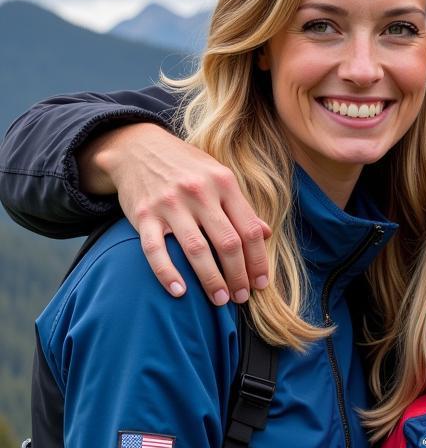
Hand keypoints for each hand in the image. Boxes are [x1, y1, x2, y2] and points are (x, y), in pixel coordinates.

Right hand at [81, 123, 269, 303]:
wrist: (137, 147)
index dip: (258, 261)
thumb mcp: (219, 177)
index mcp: (224, 183)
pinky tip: (180, 293)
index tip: (261, 283)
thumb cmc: (186, 167)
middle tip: (241, 298)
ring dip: (211, 280)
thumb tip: (267, 234)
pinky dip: (168, 274)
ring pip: (196, 250)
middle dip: (238, 276)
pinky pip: (155, 250)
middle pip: (228, 243)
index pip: (249, 230)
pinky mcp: (143, 214)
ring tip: (220, 300)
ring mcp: (170, 203)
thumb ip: (242, 206)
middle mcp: (199, 192)